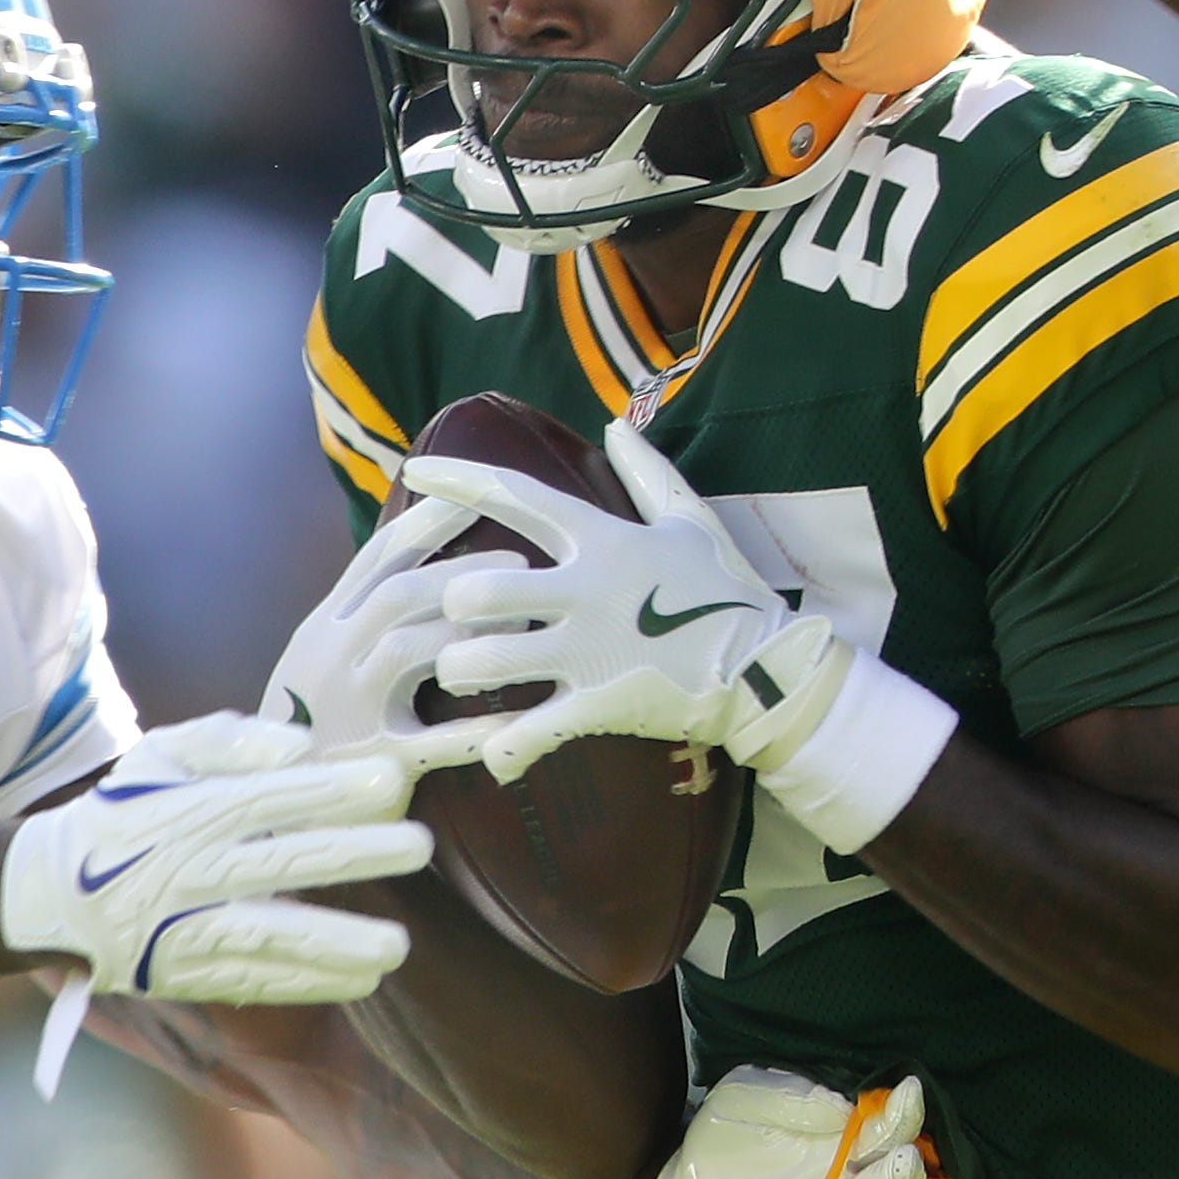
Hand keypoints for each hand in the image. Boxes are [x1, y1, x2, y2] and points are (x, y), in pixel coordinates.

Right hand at [1, 712, 432, 1003]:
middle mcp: (191, 870)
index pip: (270, 797)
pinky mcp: (187, 974)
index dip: (331, 788)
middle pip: (283, 862)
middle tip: (420, 846)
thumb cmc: (125, 811)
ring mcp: (187, 929)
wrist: (49, 896)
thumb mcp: (162, 754)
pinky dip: (307, 983)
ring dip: (337, 943)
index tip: (392, 780)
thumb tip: (303, 745)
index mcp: (191, 811)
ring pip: (271, 937)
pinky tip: (361, 979)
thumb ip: (232, 740)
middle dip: (356, 855)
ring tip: (398, 947)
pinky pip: (254, 982)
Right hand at [259, 494, 520, 777]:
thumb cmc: (311, 733)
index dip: (424, 524)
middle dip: (462, 573)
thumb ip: (362, 621)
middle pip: (398, 596)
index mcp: (321, 630)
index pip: (376, 561)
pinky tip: (517, 718)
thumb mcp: (322, 664)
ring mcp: (347, 712)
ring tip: (522, 624)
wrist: (266, 813)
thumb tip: (425, 571)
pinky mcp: (371, 764)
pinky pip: (431, 741)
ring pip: (405, 651)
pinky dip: (475, 729)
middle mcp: (328, 660)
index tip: (470, 496)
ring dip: (468, 631)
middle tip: (520, 561)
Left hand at [406, 421, 957, 853]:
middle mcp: (586, 592)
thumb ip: (647, 472)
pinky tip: (495, 755)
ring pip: (485, 661)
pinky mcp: (599, 705)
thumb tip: (615, 424)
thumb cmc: (725, 591)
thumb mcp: (691, 521)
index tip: (412, 471)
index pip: (517, 498)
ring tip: (459, 675)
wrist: (767, 668)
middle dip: (448, 605)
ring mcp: (589, 651)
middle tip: (448, 617)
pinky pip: (528, 732)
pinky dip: (502, 749)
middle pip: (479, 591)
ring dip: (459, 670)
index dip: (459, 481)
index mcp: (603, 540)